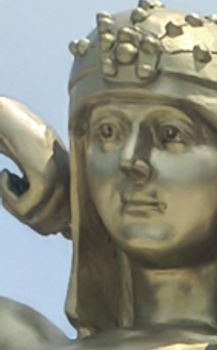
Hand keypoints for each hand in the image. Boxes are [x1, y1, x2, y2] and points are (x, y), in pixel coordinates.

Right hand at [0, 99, 66, 236]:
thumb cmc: (19, 145)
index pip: (66, 230)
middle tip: (9, 190)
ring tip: (7, 180)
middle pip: (48, 228)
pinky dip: (6, 196)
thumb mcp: (39, 176)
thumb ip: (52, 202)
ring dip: (11, 204)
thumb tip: (65, 233)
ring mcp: (61, 182)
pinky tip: (4, 174)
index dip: (41, 223)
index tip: (23, 202)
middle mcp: (73, 187)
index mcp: (76, 189)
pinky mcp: (45, 177)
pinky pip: (25, 208)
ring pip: (35, 219)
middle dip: (22, 215)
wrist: (6, 117)